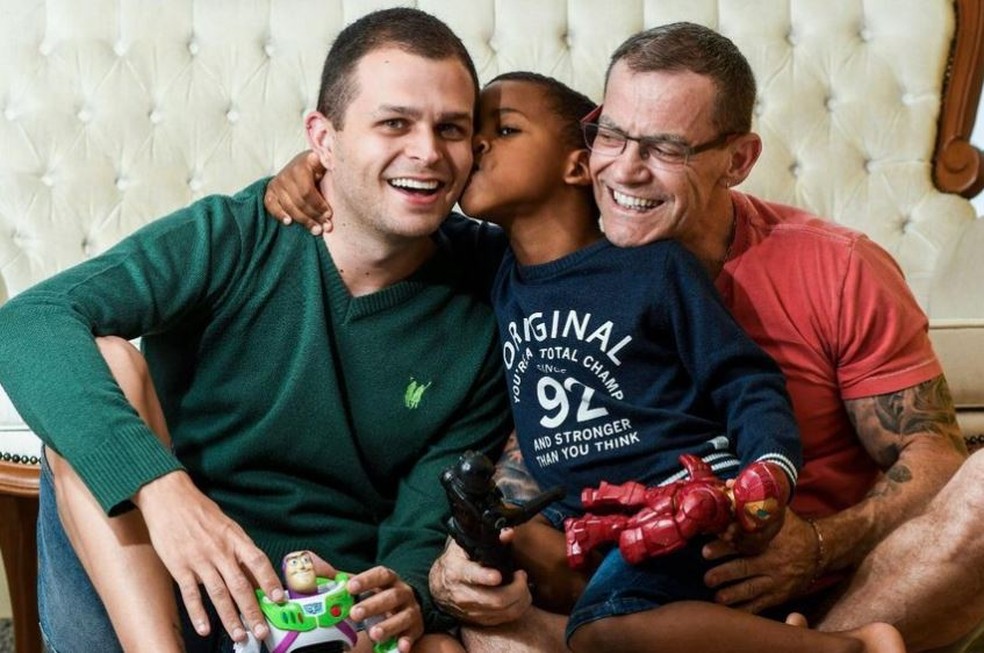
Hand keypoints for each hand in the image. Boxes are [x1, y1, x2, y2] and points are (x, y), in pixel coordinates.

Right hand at [133, 471, 283, 643]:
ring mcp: (199, 560)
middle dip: (253, 610)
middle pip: (240, 585)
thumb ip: (238, 547)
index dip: (269, 581)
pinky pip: (191, 594)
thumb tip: (253, 571)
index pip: (258, 561)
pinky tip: (204, 629)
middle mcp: (220, 551)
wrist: (169, 497)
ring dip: (230, 617)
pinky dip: (198, 613)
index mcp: (235, 538)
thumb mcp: (226, 524)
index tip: (278, 599)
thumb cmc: (200, 511)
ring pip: (219, 594)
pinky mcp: (179, 566)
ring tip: (240, 635)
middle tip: (262, 630)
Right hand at [263, 150, 331, 233]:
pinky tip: (289, 222)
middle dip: (314, 216)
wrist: (303, 165)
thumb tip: (332, 164)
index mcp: (304, 163)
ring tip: (317, 230)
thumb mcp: (328, 165)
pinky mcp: (270, 190)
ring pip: (289, 206)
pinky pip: (271, 205)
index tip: (329, 215)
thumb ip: (330, 166)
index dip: (319, 205)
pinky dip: (279, 214)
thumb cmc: (320, 169)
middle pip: (300, 201)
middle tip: (326, 226)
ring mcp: (278, 182)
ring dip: (304, 220)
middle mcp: (288, 172)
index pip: (307, 190)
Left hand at [347, 566, 423, 652]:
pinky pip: (412, 634)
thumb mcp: (369, 586)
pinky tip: (400, 647)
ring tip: (373, 634)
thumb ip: (350, 583)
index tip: (350, 587)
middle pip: (391, 596)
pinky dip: (407, 641)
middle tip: (355, 613)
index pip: (381, 575)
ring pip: (403, 616)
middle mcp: (403, 593)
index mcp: (390, 580)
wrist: (408, 606)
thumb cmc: (381, 596)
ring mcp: (411, 610)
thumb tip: (324, 576)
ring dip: (388, 625)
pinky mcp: (416, 628)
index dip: (366, 580)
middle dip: (373, 605)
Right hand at [429, 536, 531, 625]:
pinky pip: (504, 619)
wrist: (438, 586)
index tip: (498, 576)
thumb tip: (508, 533)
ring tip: (523, 584)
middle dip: (517, 588)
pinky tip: (520, 596)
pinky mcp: (478, 620)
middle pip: (496, 599)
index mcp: (456, 571)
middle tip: (522, 575)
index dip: (486, 577)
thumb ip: (488, 538)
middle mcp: (462, 594)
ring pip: (503, 611)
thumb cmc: (455, 561)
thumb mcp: (464, 545)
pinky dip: (517, 608)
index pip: (471, 576)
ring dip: (520, 598)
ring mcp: (470, 610)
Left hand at [702, 511, 818, 612]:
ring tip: (716, 596)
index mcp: (770, 540)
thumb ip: (753, 501)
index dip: (723, 547)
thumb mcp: (777, 511)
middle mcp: (774, 560)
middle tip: (707, 577)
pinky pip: (763, 605)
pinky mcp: (782, 594)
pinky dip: (747, 609)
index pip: (743, 543)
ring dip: (732, 594)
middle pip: (745, 568)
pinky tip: (732, 611)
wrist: (822, 548)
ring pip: (752, 590)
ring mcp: (779, 580)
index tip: (705, 551)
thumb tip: (730, 484)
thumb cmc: (793, 528)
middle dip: (723, 573)